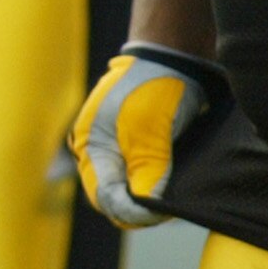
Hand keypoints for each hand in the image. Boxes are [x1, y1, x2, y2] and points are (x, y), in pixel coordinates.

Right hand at [69, 43, 222, 227]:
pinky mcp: (138, 145)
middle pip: (115, 197)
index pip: (106, 197)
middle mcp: (100, 151)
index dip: (133, 211)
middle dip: (141, 206)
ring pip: (130, 189)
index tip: (162, 214)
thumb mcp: (149, 133)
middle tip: (170, 206)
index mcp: (91, 147)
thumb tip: (148, 208)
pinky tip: (176, 183)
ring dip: (151, 196)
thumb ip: (147, 173)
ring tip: (175, 195)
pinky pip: (143, 176)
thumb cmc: (155, 88)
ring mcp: (118, 148)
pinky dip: (158, 183)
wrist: (175, 54)